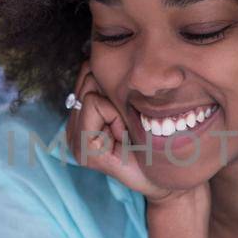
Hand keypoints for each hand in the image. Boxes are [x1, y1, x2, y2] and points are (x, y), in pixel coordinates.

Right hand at [67, 63, 197, 206]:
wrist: (164, 181)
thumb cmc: (152, 143)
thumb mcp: (130, 109)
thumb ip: (111, 88)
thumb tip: (99, 56)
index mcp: (81, 121)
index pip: (86, 75)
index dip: (111, 86)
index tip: (126, 115)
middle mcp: (72, 131)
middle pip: (87, 80)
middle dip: (112, 96)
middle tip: (125, 125)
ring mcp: (74, 142)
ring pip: (90, 92)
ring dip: (115, 109)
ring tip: (124, 133)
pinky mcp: (83, 150)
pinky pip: (94, 104)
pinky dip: (114, 117)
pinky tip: (122, 138)